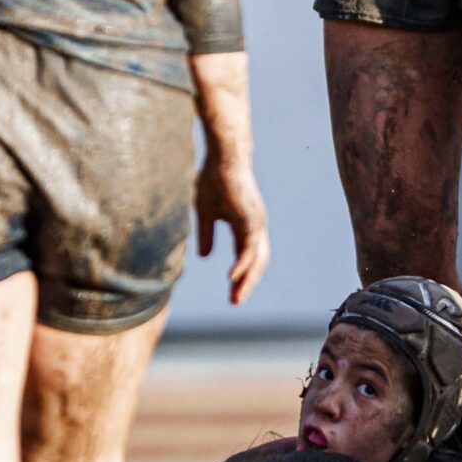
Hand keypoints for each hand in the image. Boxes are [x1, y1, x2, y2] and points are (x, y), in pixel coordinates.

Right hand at [195, 147, 269, 306]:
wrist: (222, 159)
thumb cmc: (214, 181)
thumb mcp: (206, 214)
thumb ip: (207, 234)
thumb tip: (205, 256)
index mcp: (246, 226)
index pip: (248, 256)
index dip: (241, 276)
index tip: (232, 294)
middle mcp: (255, 226)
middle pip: (256, 262)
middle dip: (246, 283)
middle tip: (235, 302)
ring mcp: (255, 222)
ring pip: (256, 258)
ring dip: (246, 279)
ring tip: (236, 297)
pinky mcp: (250, 218)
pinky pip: (248, 246)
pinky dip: (242, 264)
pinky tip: (234, 277)